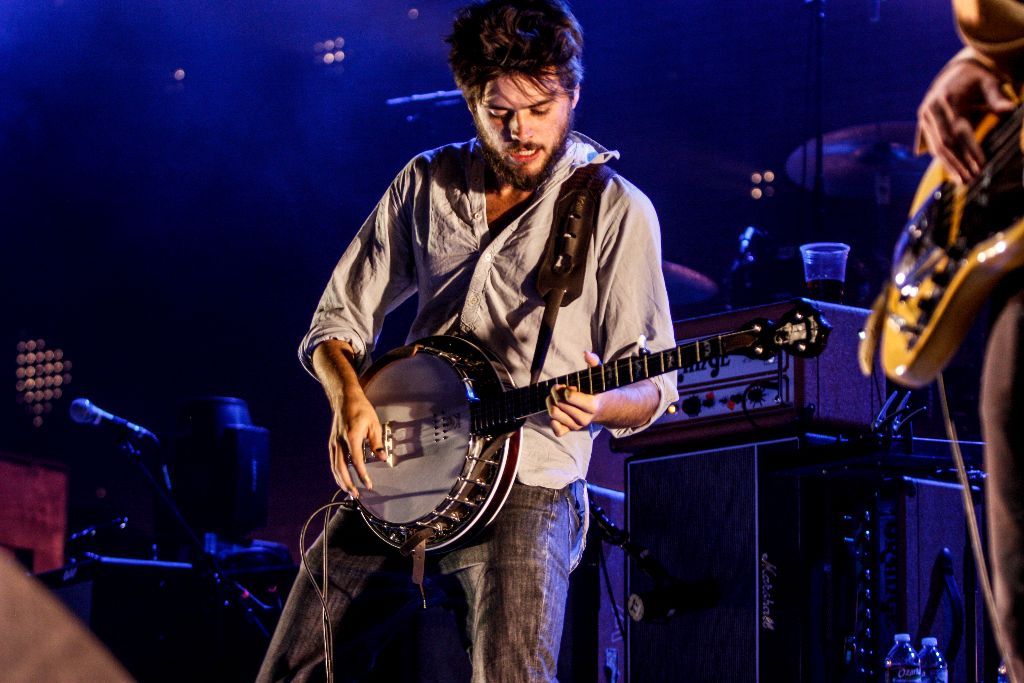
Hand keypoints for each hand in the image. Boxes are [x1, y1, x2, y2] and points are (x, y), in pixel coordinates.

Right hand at [327, 390, 384, 497]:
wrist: (344, 398)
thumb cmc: (360, 409)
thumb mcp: (374, 424)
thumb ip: (377, 443)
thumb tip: (382, 458)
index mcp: (351, 437)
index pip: (357, 461)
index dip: (363, 475)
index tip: (368, 485)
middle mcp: (339, 442)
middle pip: (341, 468)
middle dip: (348, 483)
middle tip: (356, 495)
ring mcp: (333, 443)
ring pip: (334, 467)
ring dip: (341, 481)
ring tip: (349, 491)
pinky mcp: (331, 443)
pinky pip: (333, 461)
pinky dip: (336, 473)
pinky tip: (342, 479)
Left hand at [546, 351, 602, 436]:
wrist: (606, 407)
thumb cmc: (599, 388)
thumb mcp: (599, 374)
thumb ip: (594, 362)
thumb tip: (586, 353)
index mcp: (592, 405)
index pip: (569, 398)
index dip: (565, 389)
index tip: (570, 386)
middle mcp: (585, 418)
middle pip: (559, 405)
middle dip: (555, 393)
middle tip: (560, 388)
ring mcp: (577, 425)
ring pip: (554, 416)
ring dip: (550, 403)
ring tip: (555, 397)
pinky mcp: (571, 429)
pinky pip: (557, 431)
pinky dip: (553, 421)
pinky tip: (557, 410)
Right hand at [917, 58, 1015, 183]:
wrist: (956, 69)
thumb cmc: (976, 76)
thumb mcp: (989, 81)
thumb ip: (996, 97)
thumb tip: (1009, 110)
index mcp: (947, 100)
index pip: (959, 131)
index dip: (970, 150)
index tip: (982, 165)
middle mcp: (931, 109)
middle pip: (945, 143)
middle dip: (959, 163)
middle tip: (971, 179)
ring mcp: (925, 116)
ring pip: (936, 147)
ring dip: (950, 165)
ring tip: (962, 181)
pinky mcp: (923, 122)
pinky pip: (932, 144)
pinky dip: (943, 159)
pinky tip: (953, 170)